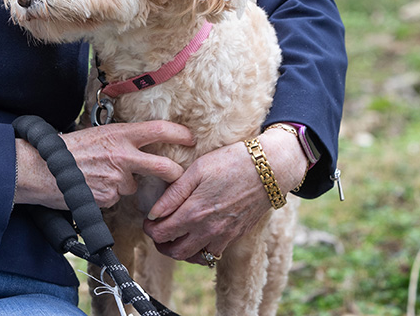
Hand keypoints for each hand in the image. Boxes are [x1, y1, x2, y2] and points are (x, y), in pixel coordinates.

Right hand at [15, 121, 193, 209]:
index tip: (190, 138)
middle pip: (164, 167)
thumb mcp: (99, 134)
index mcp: (121, 134)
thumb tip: (140, 146)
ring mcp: (117, 179)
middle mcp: (124, 155)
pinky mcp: (109, 198)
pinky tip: (91, 187)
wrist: (42, 168)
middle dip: (175, 174)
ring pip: (133, 186)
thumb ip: (121, 141)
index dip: (180, 134)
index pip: (160, 130)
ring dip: (123, 185)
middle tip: (177, 175)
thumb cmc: (68, 149)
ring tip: (99, 176)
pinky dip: (107, 196)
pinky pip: (115, 199)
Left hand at [142, 126, 306, 263]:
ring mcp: (223, 236)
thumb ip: (174, 193)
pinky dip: (200, 251)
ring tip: (175, 235)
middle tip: (158, 230)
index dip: (150, 228)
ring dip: (179, 250)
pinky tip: (197, 237)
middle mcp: (208, 229)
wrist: (270, 169)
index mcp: (195, 212)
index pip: (161, 233)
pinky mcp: (235, 236)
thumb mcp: (198, 169)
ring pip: (194, 257)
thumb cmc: (233, 162)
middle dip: (161, 244)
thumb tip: (154, 212)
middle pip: (175, 252)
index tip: (149, 219)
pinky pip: (212, 254)